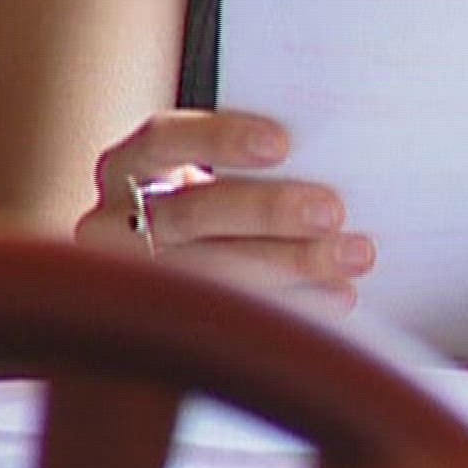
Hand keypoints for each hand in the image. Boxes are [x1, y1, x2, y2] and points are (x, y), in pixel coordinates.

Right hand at [74, 110, 373, 310]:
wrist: (166, 287)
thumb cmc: (217, 208)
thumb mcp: (217, 177)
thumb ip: (257, 165)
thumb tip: (340, 152)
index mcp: (130, 166)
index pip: (164, 140)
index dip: (218, 139)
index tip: (281, 144)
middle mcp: (116, 223)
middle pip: (189, 213)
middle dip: (267, 211)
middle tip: (331, 211)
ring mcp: (132, 283)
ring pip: (208, 272)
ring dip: (289, 264)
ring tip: (352, 258)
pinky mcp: (160, 328)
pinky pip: (226, 321)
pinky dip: (290, 306)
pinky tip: (335, 298)